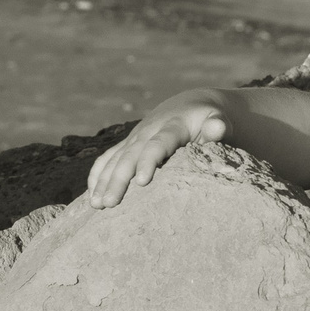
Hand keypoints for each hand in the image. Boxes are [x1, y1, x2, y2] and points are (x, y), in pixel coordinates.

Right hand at [86, 92, 227, 208]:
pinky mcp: (127, 144)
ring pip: (115, 159)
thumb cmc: (207, 120)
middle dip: (118, 179)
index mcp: (172, 126)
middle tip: (111, 203)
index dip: (148, 161)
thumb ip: (218, 126)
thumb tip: (218, 127)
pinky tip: (91, 196)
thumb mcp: (217, 120)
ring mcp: (135, 138)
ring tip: (97, 205)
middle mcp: (148, 131)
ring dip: (103, 181)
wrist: (189, 105)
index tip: (141, 182)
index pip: (158, 143)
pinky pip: (108, 159)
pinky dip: (97, 175)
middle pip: (130, 155)